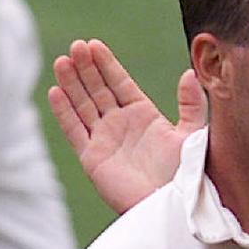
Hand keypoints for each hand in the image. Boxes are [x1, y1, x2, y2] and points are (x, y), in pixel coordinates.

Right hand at [48, 39, 207, 213]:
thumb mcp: (193, 134)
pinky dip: (64, 112)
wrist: (173, 204)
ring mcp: (105, 140)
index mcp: (144, 117)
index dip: (107, 65)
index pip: (120, 84)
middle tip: (77, 45)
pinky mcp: (93, 158)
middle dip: (87, 68)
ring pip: (83, 105)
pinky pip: (75, 130)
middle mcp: (122, 125)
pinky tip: (55, 91)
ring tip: (62, 60)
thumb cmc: (187, 173)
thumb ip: (192, 104)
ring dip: (72, 83)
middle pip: (98, 90)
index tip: (94, 44)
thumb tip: (190, 73)